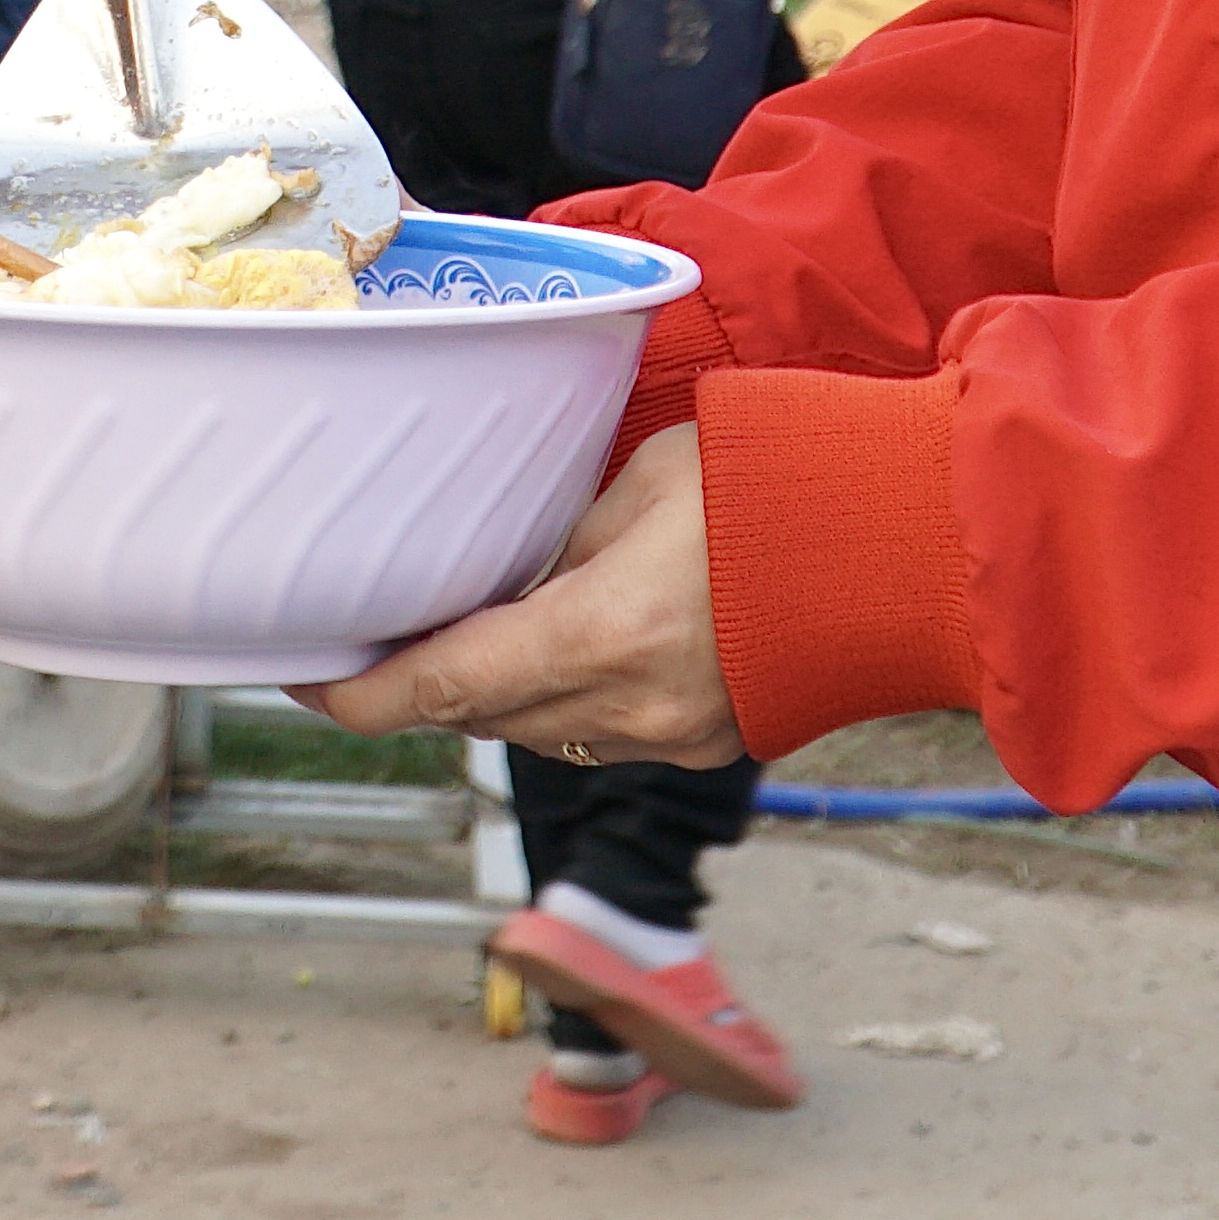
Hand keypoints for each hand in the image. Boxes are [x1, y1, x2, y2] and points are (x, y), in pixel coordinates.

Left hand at [300, 427, 743, 765]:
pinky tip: (558, 646)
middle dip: (422, 686)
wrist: (911, 543)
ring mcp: (676, 735)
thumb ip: (564, 538)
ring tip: (456, 636)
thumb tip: (511, 573)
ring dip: (494, 693)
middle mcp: (633, 705)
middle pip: (485, 716)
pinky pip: (605, 732)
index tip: (307, 679)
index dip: (364, 693)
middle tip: (370, 638)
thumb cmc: (782, 478)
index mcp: (606, 632)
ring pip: (543, 730)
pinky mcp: (711, 740)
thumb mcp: (645, 478)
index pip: (448, 684)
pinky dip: (563, 698)